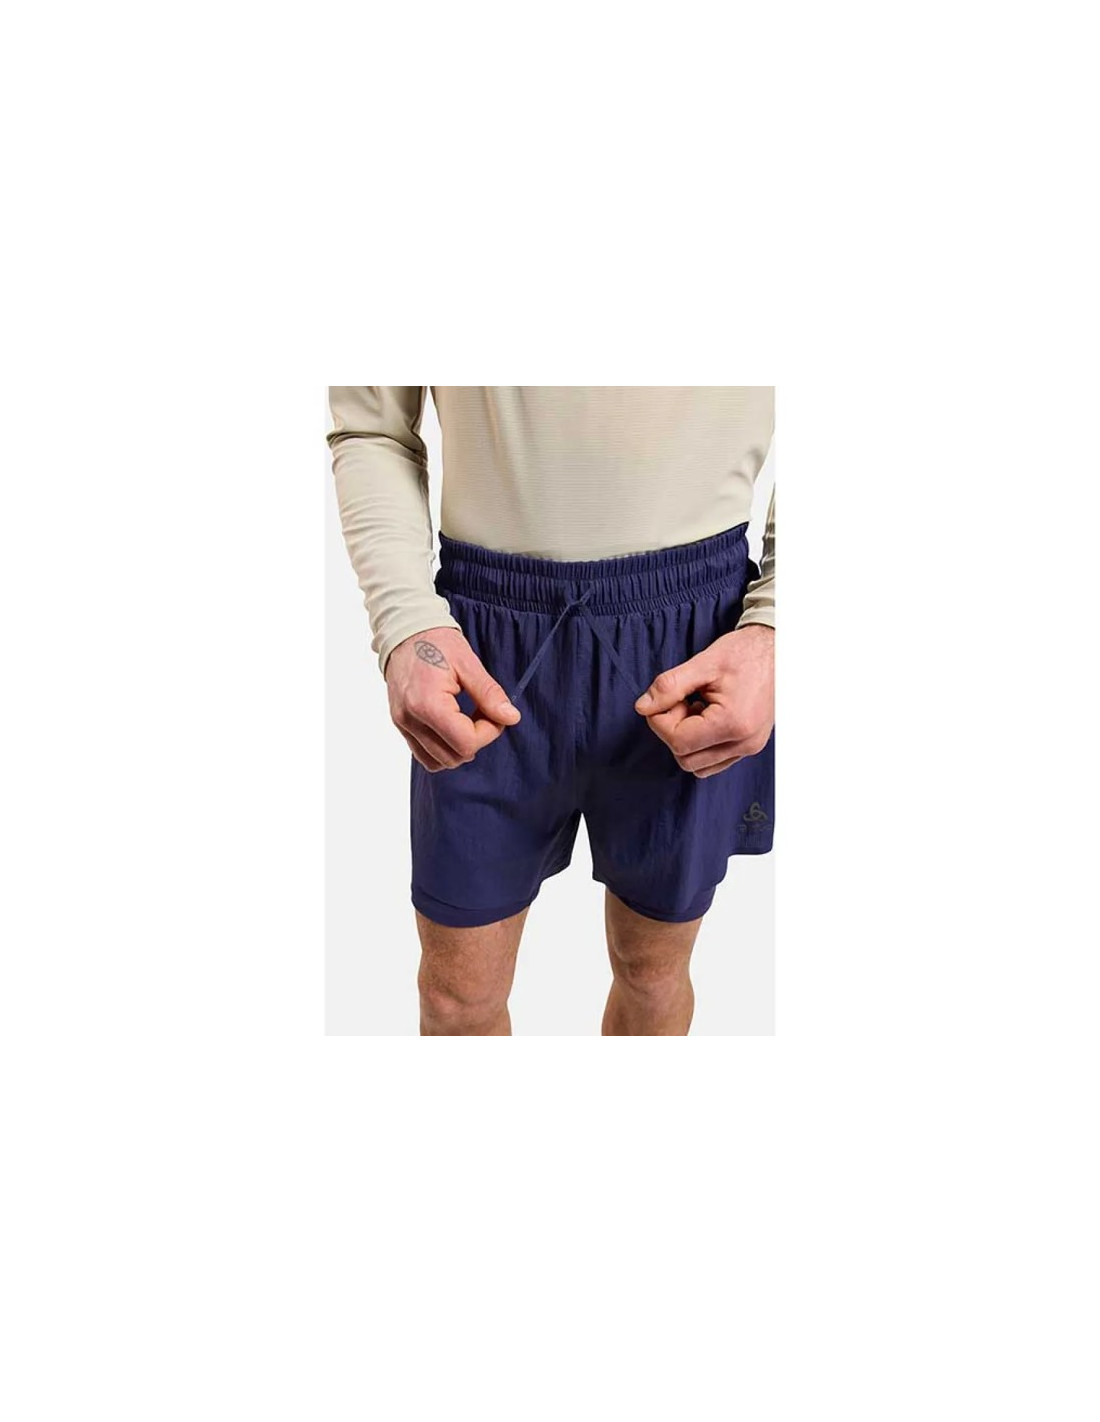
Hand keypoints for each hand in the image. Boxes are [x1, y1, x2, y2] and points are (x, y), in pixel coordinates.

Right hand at [386, 627, 520, 771]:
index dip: (488, 732)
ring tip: (465, 721)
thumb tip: (510, 718)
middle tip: (482, 715)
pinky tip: (451, 726)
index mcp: (427, 703)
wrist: (405, 632)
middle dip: (475, 741)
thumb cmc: (436, 643)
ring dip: (458, 748)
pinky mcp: (400, 725)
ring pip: (437, 762)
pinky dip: (442, 749)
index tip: (493, 713)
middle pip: (453, 757)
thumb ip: (489, 694)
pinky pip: (423, 755)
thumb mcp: (468, 663)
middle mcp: (410, 719)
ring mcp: (402, 724)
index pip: (466, 743)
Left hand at [634, 625, 773, 777]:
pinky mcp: (750, 746)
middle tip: (682, 702)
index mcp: (733, 723)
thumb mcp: (702, 664)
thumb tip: (643, 708)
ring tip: (696, 708)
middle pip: (686, 759)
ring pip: (699, 766)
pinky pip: (714, 761)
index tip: (665, 699)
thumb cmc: (743, 652)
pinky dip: (701, 744)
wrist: (777, 649)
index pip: (678, 742)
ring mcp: (750, 748)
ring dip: (687, 740)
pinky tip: (706, 716)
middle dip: (673, 732)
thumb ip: (669, 687)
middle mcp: (744, 743)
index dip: (660, 722)